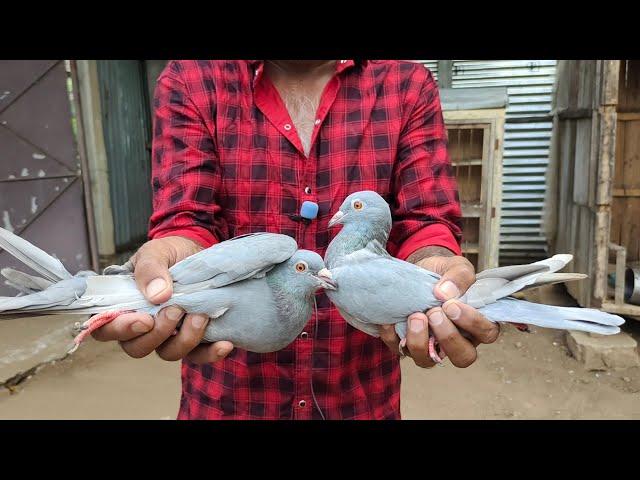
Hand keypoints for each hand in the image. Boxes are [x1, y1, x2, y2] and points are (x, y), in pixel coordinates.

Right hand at [91, 235, 233, 363]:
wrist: (199, 250)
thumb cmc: (170, 251)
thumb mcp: (156, 251)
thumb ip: (150, 269)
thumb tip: (158, 296)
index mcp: (123, 305)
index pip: (107, 329)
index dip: (121, 330)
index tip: (144, 320)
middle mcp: (143, 325)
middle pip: (138, 347)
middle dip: (157, 334)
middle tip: (175, 310)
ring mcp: (169, 334)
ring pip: (169, 352)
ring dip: (185, 339)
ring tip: (200, 316)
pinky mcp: (194, 337)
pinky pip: (199, 355)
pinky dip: (211, 353)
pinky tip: (224, 343)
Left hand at [379, 247, 499, 367]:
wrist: (417, 271)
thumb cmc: (443, 273)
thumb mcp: (455, 266)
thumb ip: (459, 276)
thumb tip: (445, 293)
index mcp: (476, 323)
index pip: (486, 333)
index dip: (473, 323)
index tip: (452, 305)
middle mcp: (457, 340)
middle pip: (463, 357)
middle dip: (448, 337)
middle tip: (434, 313)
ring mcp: (430, 346)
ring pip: (428, 361)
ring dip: (420, 342)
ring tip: (415, 316)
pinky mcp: (406, 345)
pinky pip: (398, 350)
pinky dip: (392, 336)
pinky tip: (390, 320)